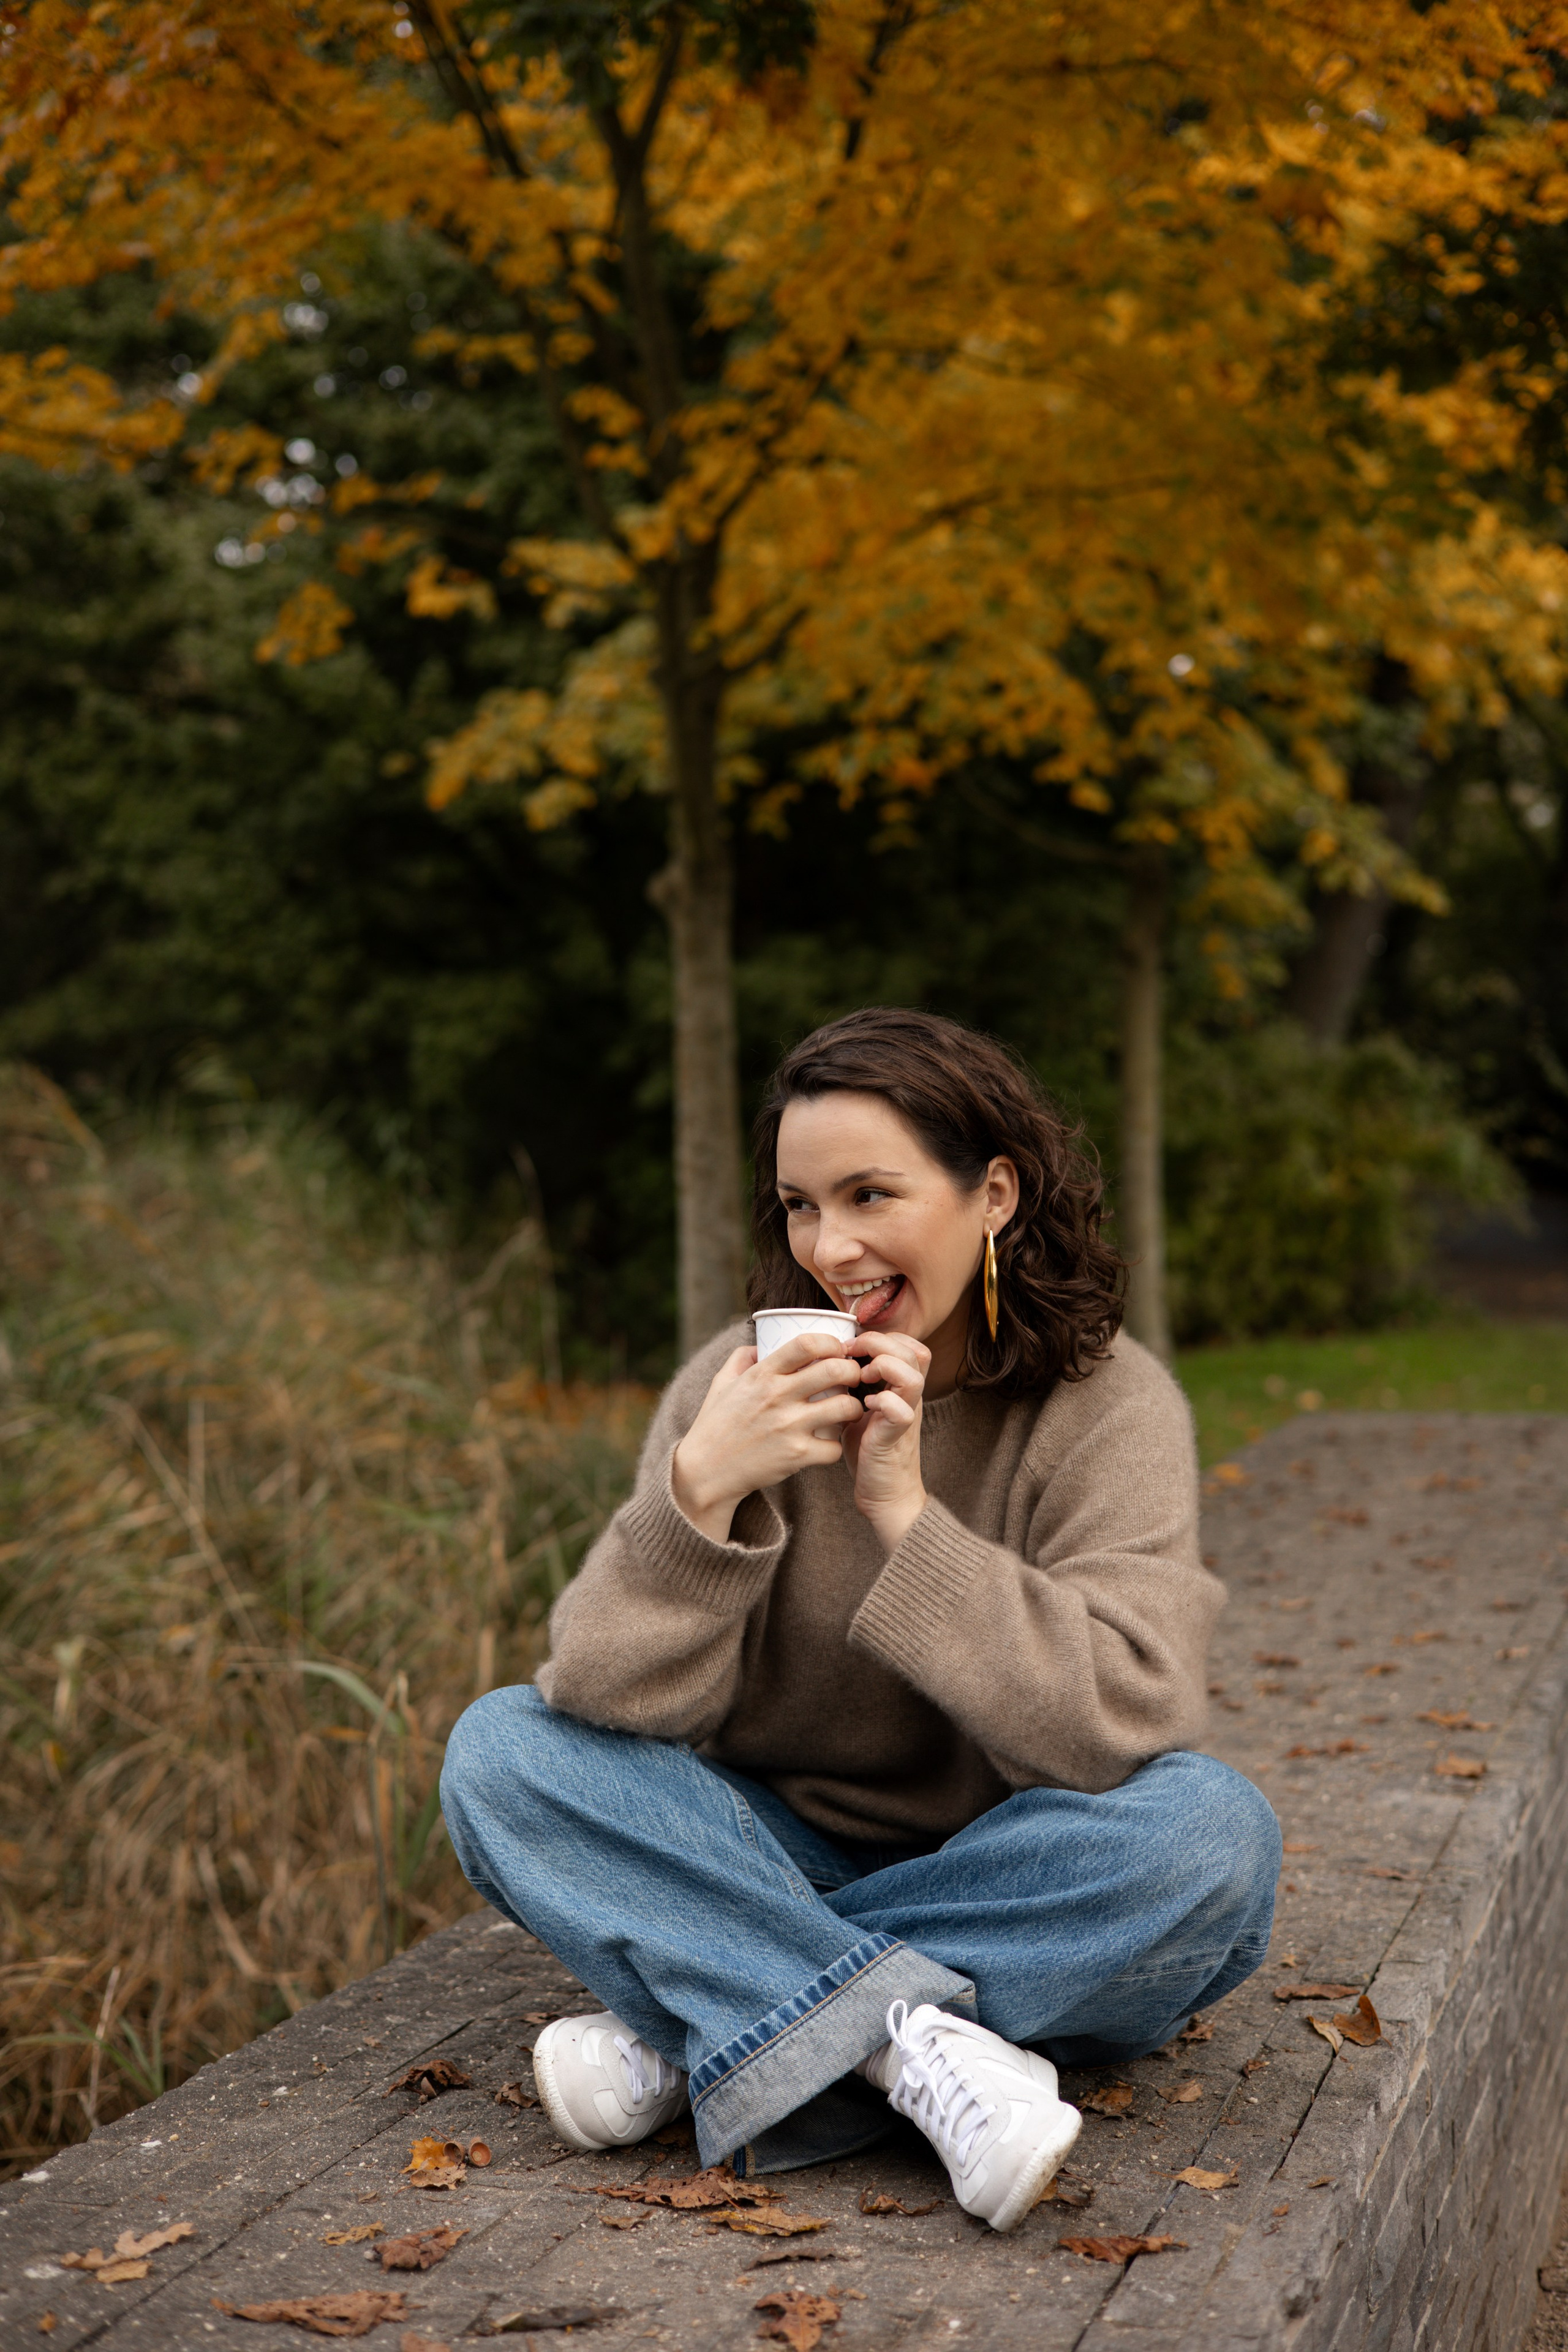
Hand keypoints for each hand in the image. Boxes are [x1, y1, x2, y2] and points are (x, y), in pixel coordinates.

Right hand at [670, 1335, 864, 1541]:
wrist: (706, 1472)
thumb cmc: (715, 1425)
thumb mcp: (722, 1383)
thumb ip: (742, 1358)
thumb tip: (761, 1344)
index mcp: (762, 1374)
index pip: (807, 1344)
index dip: (831, 1342)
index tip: (837, 1350)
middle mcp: (777, 1396)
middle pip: (836, 1370)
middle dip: (854, 1371)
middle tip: (854, 1379)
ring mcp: (788, 1426)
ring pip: (845, 1407)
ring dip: (854, 1408)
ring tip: (848, 1410)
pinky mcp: (796, 1455)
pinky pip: (835, 1447)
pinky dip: (835, 1446)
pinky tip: (827, 1444)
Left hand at [841, 1330, 929, 1549]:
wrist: (883, 1492)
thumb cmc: (867, 1449)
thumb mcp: (859, 1408)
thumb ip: (854, 1385)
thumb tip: (824, 1361)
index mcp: (901, 1388)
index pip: (909, 1345)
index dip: (883, 1336)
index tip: (850, 1345)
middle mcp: (910, 1398)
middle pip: (915, 1352)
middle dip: (879, 1344)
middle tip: (851, 1353)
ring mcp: (907, 1416)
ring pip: (913, 1377)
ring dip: (885, 1368)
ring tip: (862, 1376)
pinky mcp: (897, 1438)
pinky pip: (901, 1411)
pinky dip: (883, 1401)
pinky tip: (864, 1405)